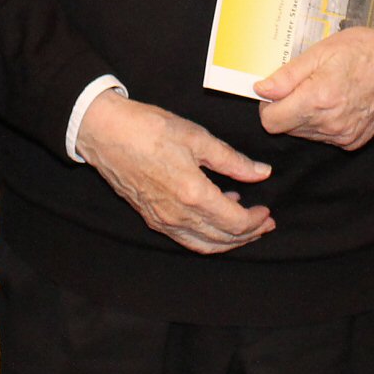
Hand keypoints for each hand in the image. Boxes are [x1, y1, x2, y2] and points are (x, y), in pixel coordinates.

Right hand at [75, 93, 274, 253]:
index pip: (235, 222)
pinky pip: (186, 239)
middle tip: (265, 223)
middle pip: (222, 239)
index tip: (268, 211)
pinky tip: (214, 214)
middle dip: (248, 235)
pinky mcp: (151, 218)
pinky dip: (206, 236)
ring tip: (246, 226)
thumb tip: (262, 173)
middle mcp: (177, 215)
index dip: (256, 221)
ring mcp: (162, 221)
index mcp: (193, 194)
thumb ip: (232, 160)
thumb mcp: (197, 137)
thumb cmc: (149, 129)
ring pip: (204, 245)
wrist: (105, 132)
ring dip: (229, 241)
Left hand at [253, 20, 373, 148]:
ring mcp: (343, 135)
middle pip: (286, 127)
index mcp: (318, 99)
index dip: (268, 103)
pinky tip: (337, 100)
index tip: (277, 88)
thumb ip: (288, 75)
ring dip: (304, 115)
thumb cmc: (365, 50)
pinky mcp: (354, 141)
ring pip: (304, 133)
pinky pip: (324, 136)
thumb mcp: (322, 51)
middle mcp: (330, 124)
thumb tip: (261, 89)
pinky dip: (323, 121)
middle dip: (287, 107)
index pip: (271, 120)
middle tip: (303, 82)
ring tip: (323, 88)